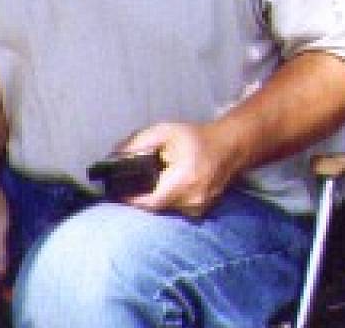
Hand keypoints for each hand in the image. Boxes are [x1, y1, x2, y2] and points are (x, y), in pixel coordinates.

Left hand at [119, 121, 238, 216]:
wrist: (228, 147)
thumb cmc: (196, 138)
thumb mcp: (164, 132)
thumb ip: (139, 142)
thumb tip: (116, 155)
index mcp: (184, 180)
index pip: (151, 202)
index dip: (132, 199)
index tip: (118, 192)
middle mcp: (192, 200)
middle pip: (155, 206)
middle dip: (143, 195)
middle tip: (136, 180)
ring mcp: (198, 209)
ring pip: (165, 209)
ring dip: (157, 196)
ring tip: (157, 178)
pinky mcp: (200, 212)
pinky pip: (176, 209)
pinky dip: (169, 198)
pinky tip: (170, 184)